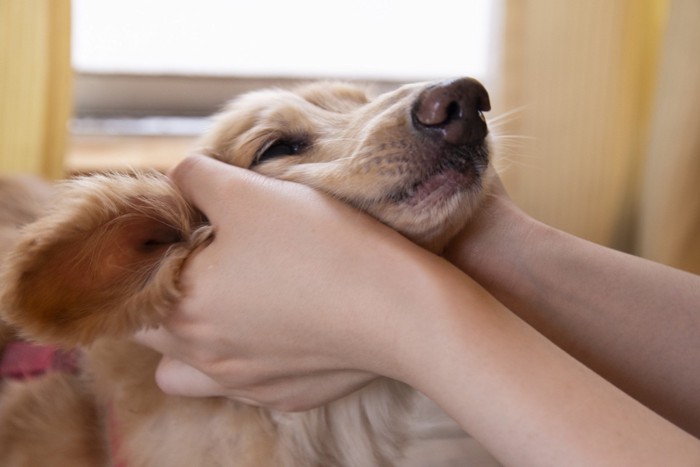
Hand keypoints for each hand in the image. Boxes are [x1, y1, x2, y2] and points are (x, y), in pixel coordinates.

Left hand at [135, 155, 437, 409]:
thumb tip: (178, 180)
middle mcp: (203, 357)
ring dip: (192, 338)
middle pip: (152, 329)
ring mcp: (244, 383)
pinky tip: (278, 326)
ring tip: (229, 302)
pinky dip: (245, 356)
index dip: (149, 250)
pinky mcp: (284, 395)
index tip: (183, 228)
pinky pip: (242, 381)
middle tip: (209, 258)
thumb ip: (196, 177)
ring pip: (187, 368)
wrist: (399, 312)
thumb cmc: (320, 247)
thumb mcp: (249, 191)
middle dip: (167, 292)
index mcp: (181, 307)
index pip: (129, 284)